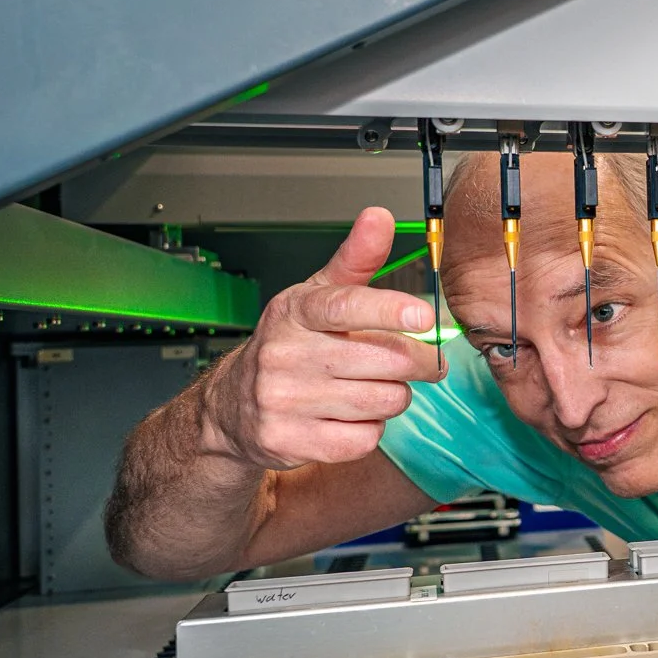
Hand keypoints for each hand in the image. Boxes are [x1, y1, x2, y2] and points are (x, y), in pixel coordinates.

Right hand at [199, 208, 443, 471]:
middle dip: (416, 363)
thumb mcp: (316, 297)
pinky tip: (351, 416)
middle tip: (423, 362)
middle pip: (384, 361)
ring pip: (382, 402)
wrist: (233, 406)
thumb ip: (355, 259)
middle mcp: (283, 354)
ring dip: (393, 396)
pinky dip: (370, 429)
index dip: (388, 310)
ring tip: (374, 387)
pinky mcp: (287, 441)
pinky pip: (364, 438)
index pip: (345, 306)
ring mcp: (282, 400)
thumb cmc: (290, 344)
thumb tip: (379, 216)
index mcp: (295, 312)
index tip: (424, 316)